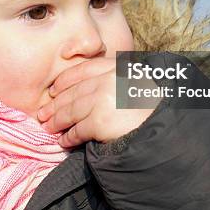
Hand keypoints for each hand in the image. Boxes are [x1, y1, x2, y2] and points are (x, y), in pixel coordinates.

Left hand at [37, 57, 154, 147]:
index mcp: (117, 69)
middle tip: (43, 113)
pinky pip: (77, 130)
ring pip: (71, 110)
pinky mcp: (100, 122)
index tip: (54, 90)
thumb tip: (86, 89)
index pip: (83, 70)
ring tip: (49, 127)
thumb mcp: (136, 83)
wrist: (166, 130)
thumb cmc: (153, 109)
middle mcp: (108, 81)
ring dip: (57, 121)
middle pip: (73, 92)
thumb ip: (114, 79)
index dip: (65, 81)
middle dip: (55, 104)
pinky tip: (64, 140)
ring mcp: (103, 100)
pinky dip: (68, 137)